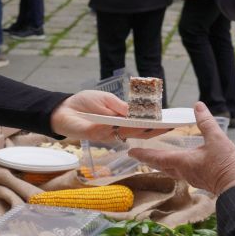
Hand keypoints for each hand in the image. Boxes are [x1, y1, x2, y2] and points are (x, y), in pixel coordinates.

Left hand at [49, 90, 168, 142]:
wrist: (63, 108)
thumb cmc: (85, 103)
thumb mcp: (107, 100)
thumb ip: (121, 106)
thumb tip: (137, 111)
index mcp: (122, 122)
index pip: (142, 125)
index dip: (156, 125)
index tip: (171, 122)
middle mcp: (117, 131)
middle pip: (138, 133)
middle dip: (153, 130)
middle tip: (168, 126)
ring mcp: (107, 135)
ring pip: (126, 135)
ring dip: (139, 129)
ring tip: (154, 125)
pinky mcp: (94, 135)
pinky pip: (108, 132)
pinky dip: (116, 127)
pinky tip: (127, 123)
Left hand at [129, 103, 234, 194]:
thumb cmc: (226, 165)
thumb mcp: (217, 139)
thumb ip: (206, 122)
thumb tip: (198, 106)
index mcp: (182, 162)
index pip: (157, 157)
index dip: (143, 154)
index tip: (131, 152)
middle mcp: (183, 171)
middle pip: (160, 165)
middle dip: (148, 159)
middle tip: (137, 155)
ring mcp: (191, 177)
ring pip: (170, 170)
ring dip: (160, 164)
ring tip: (154, 158)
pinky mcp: (199, 180)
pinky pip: (180, 173)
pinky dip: (173, 166)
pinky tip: (178, 163)